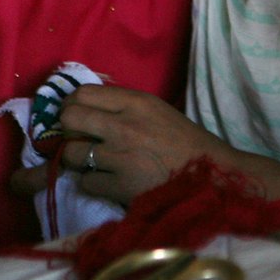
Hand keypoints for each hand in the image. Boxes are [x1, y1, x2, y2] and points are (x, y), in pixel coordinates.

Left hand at [5, 85, 243, 206]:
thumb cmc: (185, 142)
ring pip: (70, 153)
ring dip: (76, 160)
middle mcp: (123, 125)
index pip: (82, 93)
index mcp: (136, 102)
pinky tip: (109, 181)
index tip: (76, 115)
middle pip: (69, 119)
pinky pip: (85, 182)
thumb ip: (124, 107)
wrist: (213, 175)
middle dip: (67, 130)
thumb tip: (85, 107)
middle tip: (78, 139)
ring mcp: (119, 157)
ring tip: (92, 162)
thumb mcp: (157, 111)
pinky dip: (93, 183)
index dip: (72, 105)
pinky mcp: (119, 187)